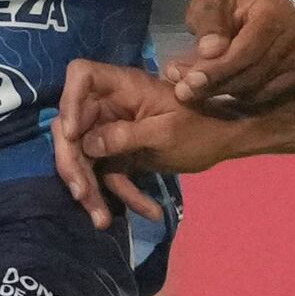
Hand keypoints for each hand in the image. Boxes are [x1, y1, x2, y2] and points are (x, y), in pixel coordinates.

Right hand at [50, 55, 246, 225]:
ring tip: (102, 220)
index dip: (69, 101)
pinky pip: (108, 175)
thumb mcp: (166, 132)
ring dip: (92, 191)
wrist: (224, 141)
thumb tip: (87, 144)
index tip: (72, 134)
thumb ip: (126, 136)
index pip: (82, 75)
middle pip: (72, 128)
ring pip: (85, 158)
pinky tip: (150, 212)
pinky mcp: (119, 154)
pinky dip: (124, 195)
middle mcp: (110, 105)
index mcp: (123, 87)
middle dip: (74, 164)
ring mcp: (112, 130)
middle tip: (83, 194)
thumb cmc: (201, 127)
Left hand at [173, 0, 294, 116]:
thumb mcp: (207, 2)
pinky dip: (246, 94)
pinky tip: (226, 84)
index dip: (218, 70)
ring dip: (226, 90)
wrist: (247, 1)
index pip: (248, 50)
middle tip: (183, 90)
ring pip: (261, 86)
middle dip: (217, 84)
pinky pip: (272, 93)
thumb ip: (208, 24)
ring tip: (198, 85)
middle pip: (255, 71)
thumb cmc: (225, 0)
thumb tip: (210, 51)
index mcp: (278, 7)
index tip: (188, 83)